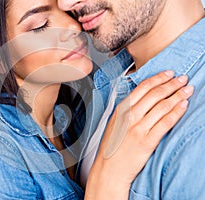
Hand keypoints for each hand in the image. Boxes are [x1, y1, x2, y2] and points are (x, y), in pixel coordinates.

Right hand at [85, 70, 192, 199]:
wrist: (109, 169)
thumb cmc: (112, 148)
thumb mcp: (115, 124)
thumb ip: (127, 111)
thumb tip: (144, 99)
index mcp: (121, 110)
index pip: (142, 88)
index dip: (158, 78)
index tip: (169, 73)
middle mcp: (130, 116)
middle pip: (154, 94)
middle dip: (171, 84)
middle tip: (183, 78)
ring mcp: (138, 128)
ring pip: (162, 106)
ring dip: (177, 95)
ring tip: (187, 90)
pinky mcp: (147, 141)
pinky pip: (165, 123)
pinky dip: (176, 112)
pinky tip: (184, 106)